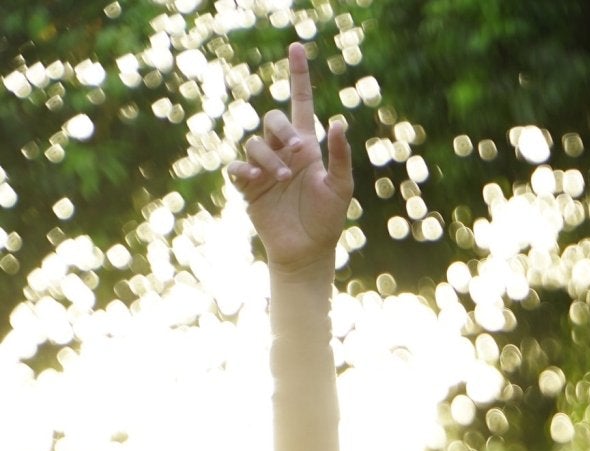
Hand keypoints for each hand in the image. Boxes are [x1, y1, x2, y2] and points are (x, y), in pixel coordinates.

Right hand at [227, 42, 351, 273]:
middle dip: (281, 129)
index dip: (298, 75)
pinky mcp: (249, 188)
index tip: (296, 47)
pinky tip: (255, 180)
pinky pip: (237, 168)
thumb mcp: (340, 188)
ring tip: (283, 179)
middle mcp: (282, 152)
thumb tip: (338, 122)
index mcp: (305, 147)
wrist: (307, 253)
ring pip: (254, 143)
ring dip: (268, 157)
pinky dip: (243, 170)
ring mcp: (263, 169)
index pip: (300, 103)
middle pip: (272, 120)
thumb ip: (339, 156)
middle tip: (298, 151)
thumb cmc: (327, 221)